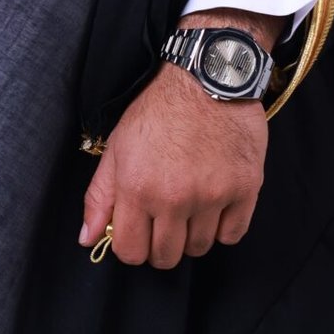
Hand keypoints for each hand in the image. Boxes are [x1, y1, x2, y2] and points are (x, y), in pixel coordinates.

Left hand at [79, 11, 286, 268]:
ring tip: (192, 205)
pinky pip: (233, 235)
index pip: (131, 252)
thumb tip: (88, 239)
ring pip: (200, 248)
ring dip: (194, 234)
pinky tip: (216, 202)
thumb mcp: (118, 147)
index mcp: (137, 188)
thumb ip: (100, 196)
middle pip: (166, 257)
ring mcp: (212, 196)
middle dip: (162, 244)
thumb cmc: (159, 109)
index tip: (141, 231)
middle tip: (167, 218)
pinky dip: (224, 226)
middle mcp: (174, 198)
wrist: (207, 76)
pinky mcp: (245, 189)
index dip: (133, 246)